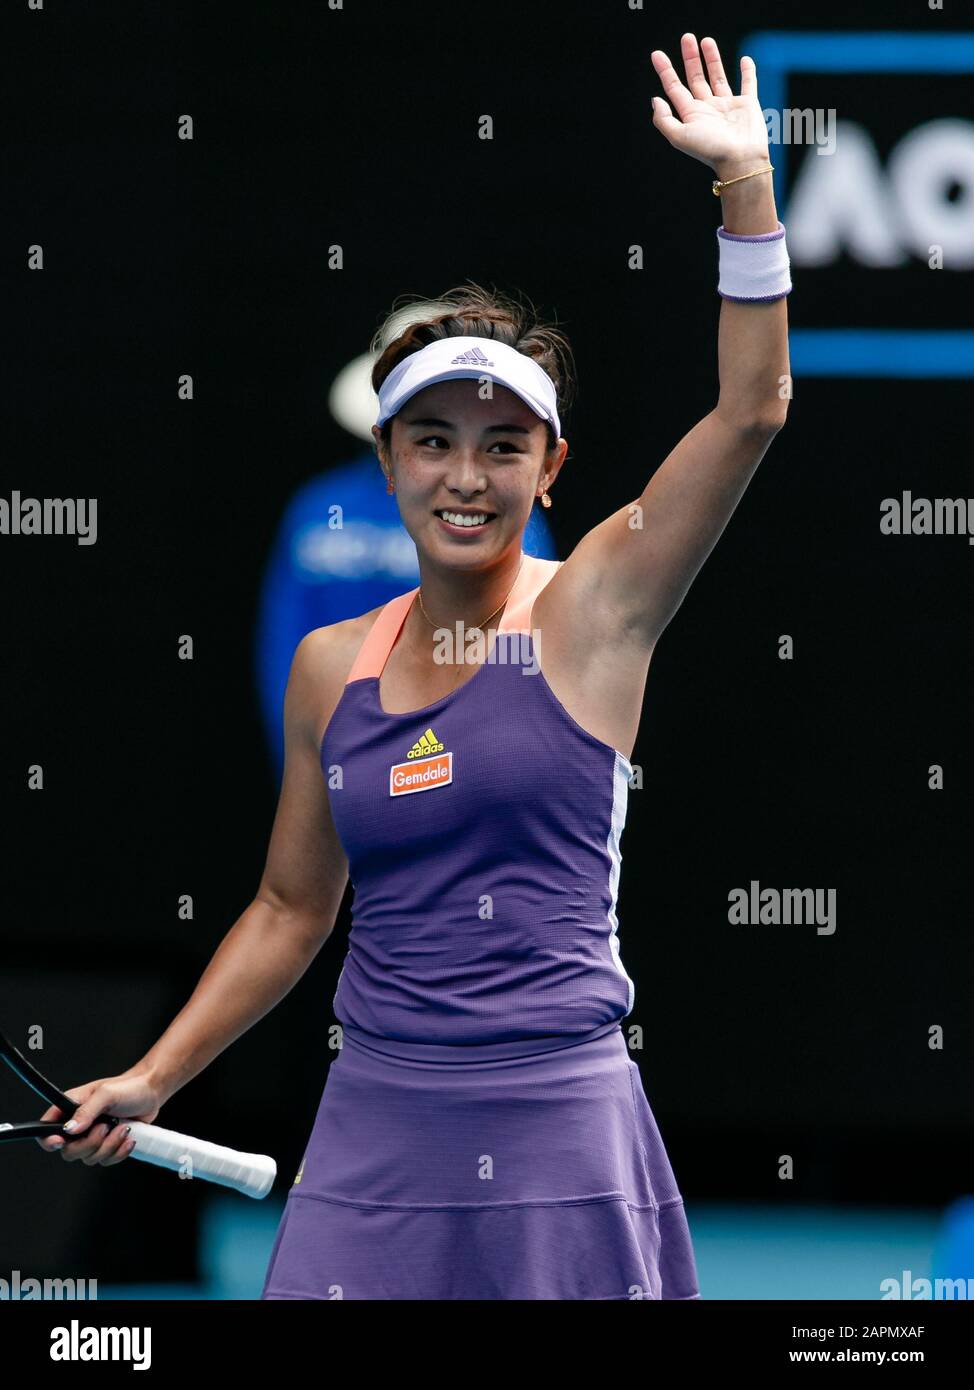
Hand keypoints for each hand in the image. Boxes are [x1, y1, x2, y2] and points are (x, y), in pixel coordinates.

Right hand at [34, 1070, 163, 1167]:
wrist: (151, 1093)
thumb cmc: (128, 1088)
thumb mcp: (106, 1094)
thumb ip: (87, 1110)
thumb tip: (69, 1129)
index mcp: (69, 1108)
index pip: (46, 1130)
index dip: (49, 1140)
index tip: (61, 1141)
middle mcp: (78, 1125)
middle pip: (68, 1152)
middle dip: (90, 1143)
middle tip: (106, 1126)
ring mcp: (92, 1137)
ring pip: (89, 1158)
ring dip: (109, 1145)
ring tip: (122, 1126)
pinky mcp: (107, 1146)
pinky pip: (106, 1161)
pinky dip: (119, 1152)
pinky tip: (128, 1137)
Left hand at [650, 34, 769, 176]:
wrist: (740, 159)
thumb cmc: (710, 149)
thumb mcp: (679, 136)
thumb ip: (663, 119)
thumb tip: (655, 99)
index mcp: (691, 115)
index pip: (675, 89)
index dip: (665, 71)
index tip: (657, 54)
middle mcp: (707, 109)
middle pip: (695, 78)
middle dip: (690, 58)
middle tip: (686, 38)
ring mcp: (727, 106)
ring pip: (717, 77)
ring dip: (712, 59)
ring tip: (706, 40)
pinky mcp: (747, 104)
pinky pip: (748, 84)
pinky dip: (747, 71)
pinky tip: (744, 59)